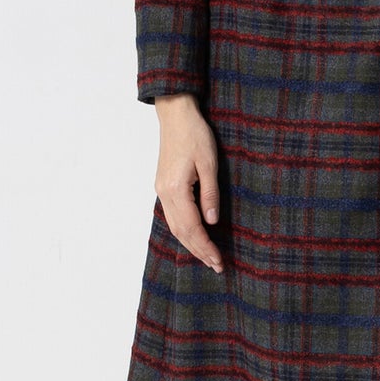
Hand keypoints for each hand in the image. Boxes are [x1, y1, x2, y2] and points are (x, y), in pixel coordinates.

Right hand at [153, 94, 223, 272]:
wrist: (175, 114)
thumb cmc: (195, 134)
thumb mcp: (209, 163)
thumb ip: (210, 194)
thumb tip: (212, 221)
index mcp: (176, 189)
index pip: (192, 227)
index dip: (205, 246)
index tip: (218, 260)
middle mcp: (164, 193)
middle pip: (180, 231)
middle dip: (198, 250)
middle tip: (216, 266)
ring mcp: (161, 190)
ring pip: (174, 226)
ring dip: (190, 243)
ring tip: (206, 257)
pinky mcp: (163, 185)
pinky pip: (172, 216)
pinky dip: (183, 230)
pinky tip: (193, 236)